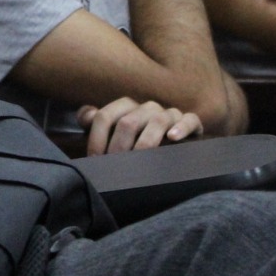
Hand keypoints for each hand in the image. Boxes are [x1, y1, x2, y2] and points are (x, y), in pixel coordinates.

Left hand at [76, 97, 203, 155]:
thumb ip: (94, 122)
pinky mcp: (190, 122)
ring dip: (145, 143)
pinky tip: (172, 138)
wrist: (175, 147)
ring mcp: (168, 114)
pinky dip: (181, 127)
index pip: (104, 116)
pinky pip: (189, 119)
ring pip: (157, 121)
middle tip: (115, 168)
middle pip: (128, 122)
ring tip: (138, 159)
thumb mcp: (112, 132)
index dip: (95, 139)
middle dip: (118, 148)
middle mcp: (146, 108)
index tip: (94, 159)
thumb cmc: (136, 141)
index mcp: (126, 107)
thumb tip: (85, 116)